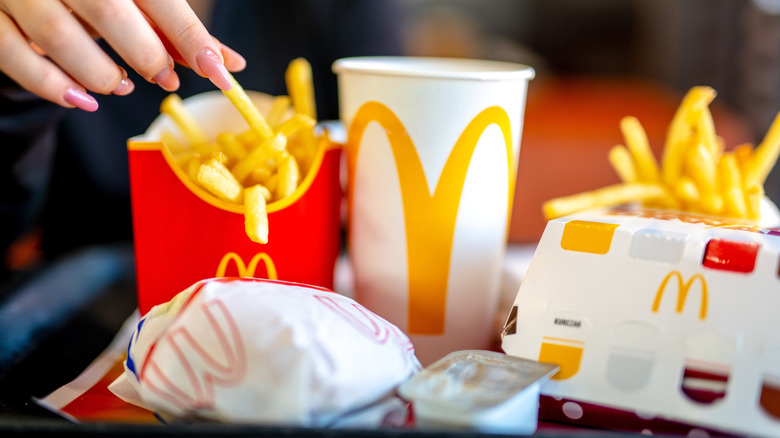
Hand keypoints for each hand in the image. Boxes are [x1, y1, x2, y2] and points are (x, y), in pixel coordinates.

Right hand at [0, 0, 245, 110]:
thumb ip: (177, 28)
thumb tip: (229, 64)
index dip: (189, 36)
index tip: (218, 71)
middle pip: (109, 11)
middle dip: (145, 55)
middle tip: (162, 77)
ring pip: (60, 37)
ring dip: (101, 74)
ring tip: (122, 84)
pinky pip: (14, 57)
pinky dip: (51, 86)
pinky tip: (82, 99)